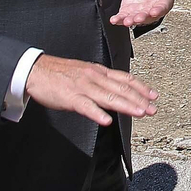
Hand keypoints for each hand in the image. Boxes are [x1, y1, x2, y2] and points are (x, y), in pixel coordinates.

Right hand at [24, 54, 157, 126]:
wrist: (36, 70)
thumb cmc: (60, 74)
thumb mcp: (85, 73)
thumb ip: (101, 82)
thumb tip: (117, 92)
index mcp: (99, 71)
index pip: (125, 78)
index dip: (141, 87)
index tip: (154, 96)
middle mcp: (94, 77)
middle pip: (121, 88)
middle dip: (140, 100)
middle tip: (153, 109)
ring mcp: (83, 87)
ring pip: (109, 97)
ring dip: (126, 106)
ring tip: (140, 113)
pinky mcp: (70, 97)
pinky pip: (86, 106)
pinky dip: (97, 113)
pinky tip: (107, 120)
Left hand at [109, 0, 190, 27]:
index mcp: (163, 1)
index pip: (162, 7)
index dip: (158, 9)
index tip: (155, 11)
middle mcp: (151, 9)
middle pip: (147, 16)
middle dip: (142, 17)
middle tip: (137, 18)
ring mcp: (140, 11)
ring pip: (135, 18)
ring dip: (130, 20)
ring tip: (125, 21)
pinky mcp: (129, 10)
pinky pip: (123, 17)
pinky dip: (119, 19)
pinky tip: (114, 19)